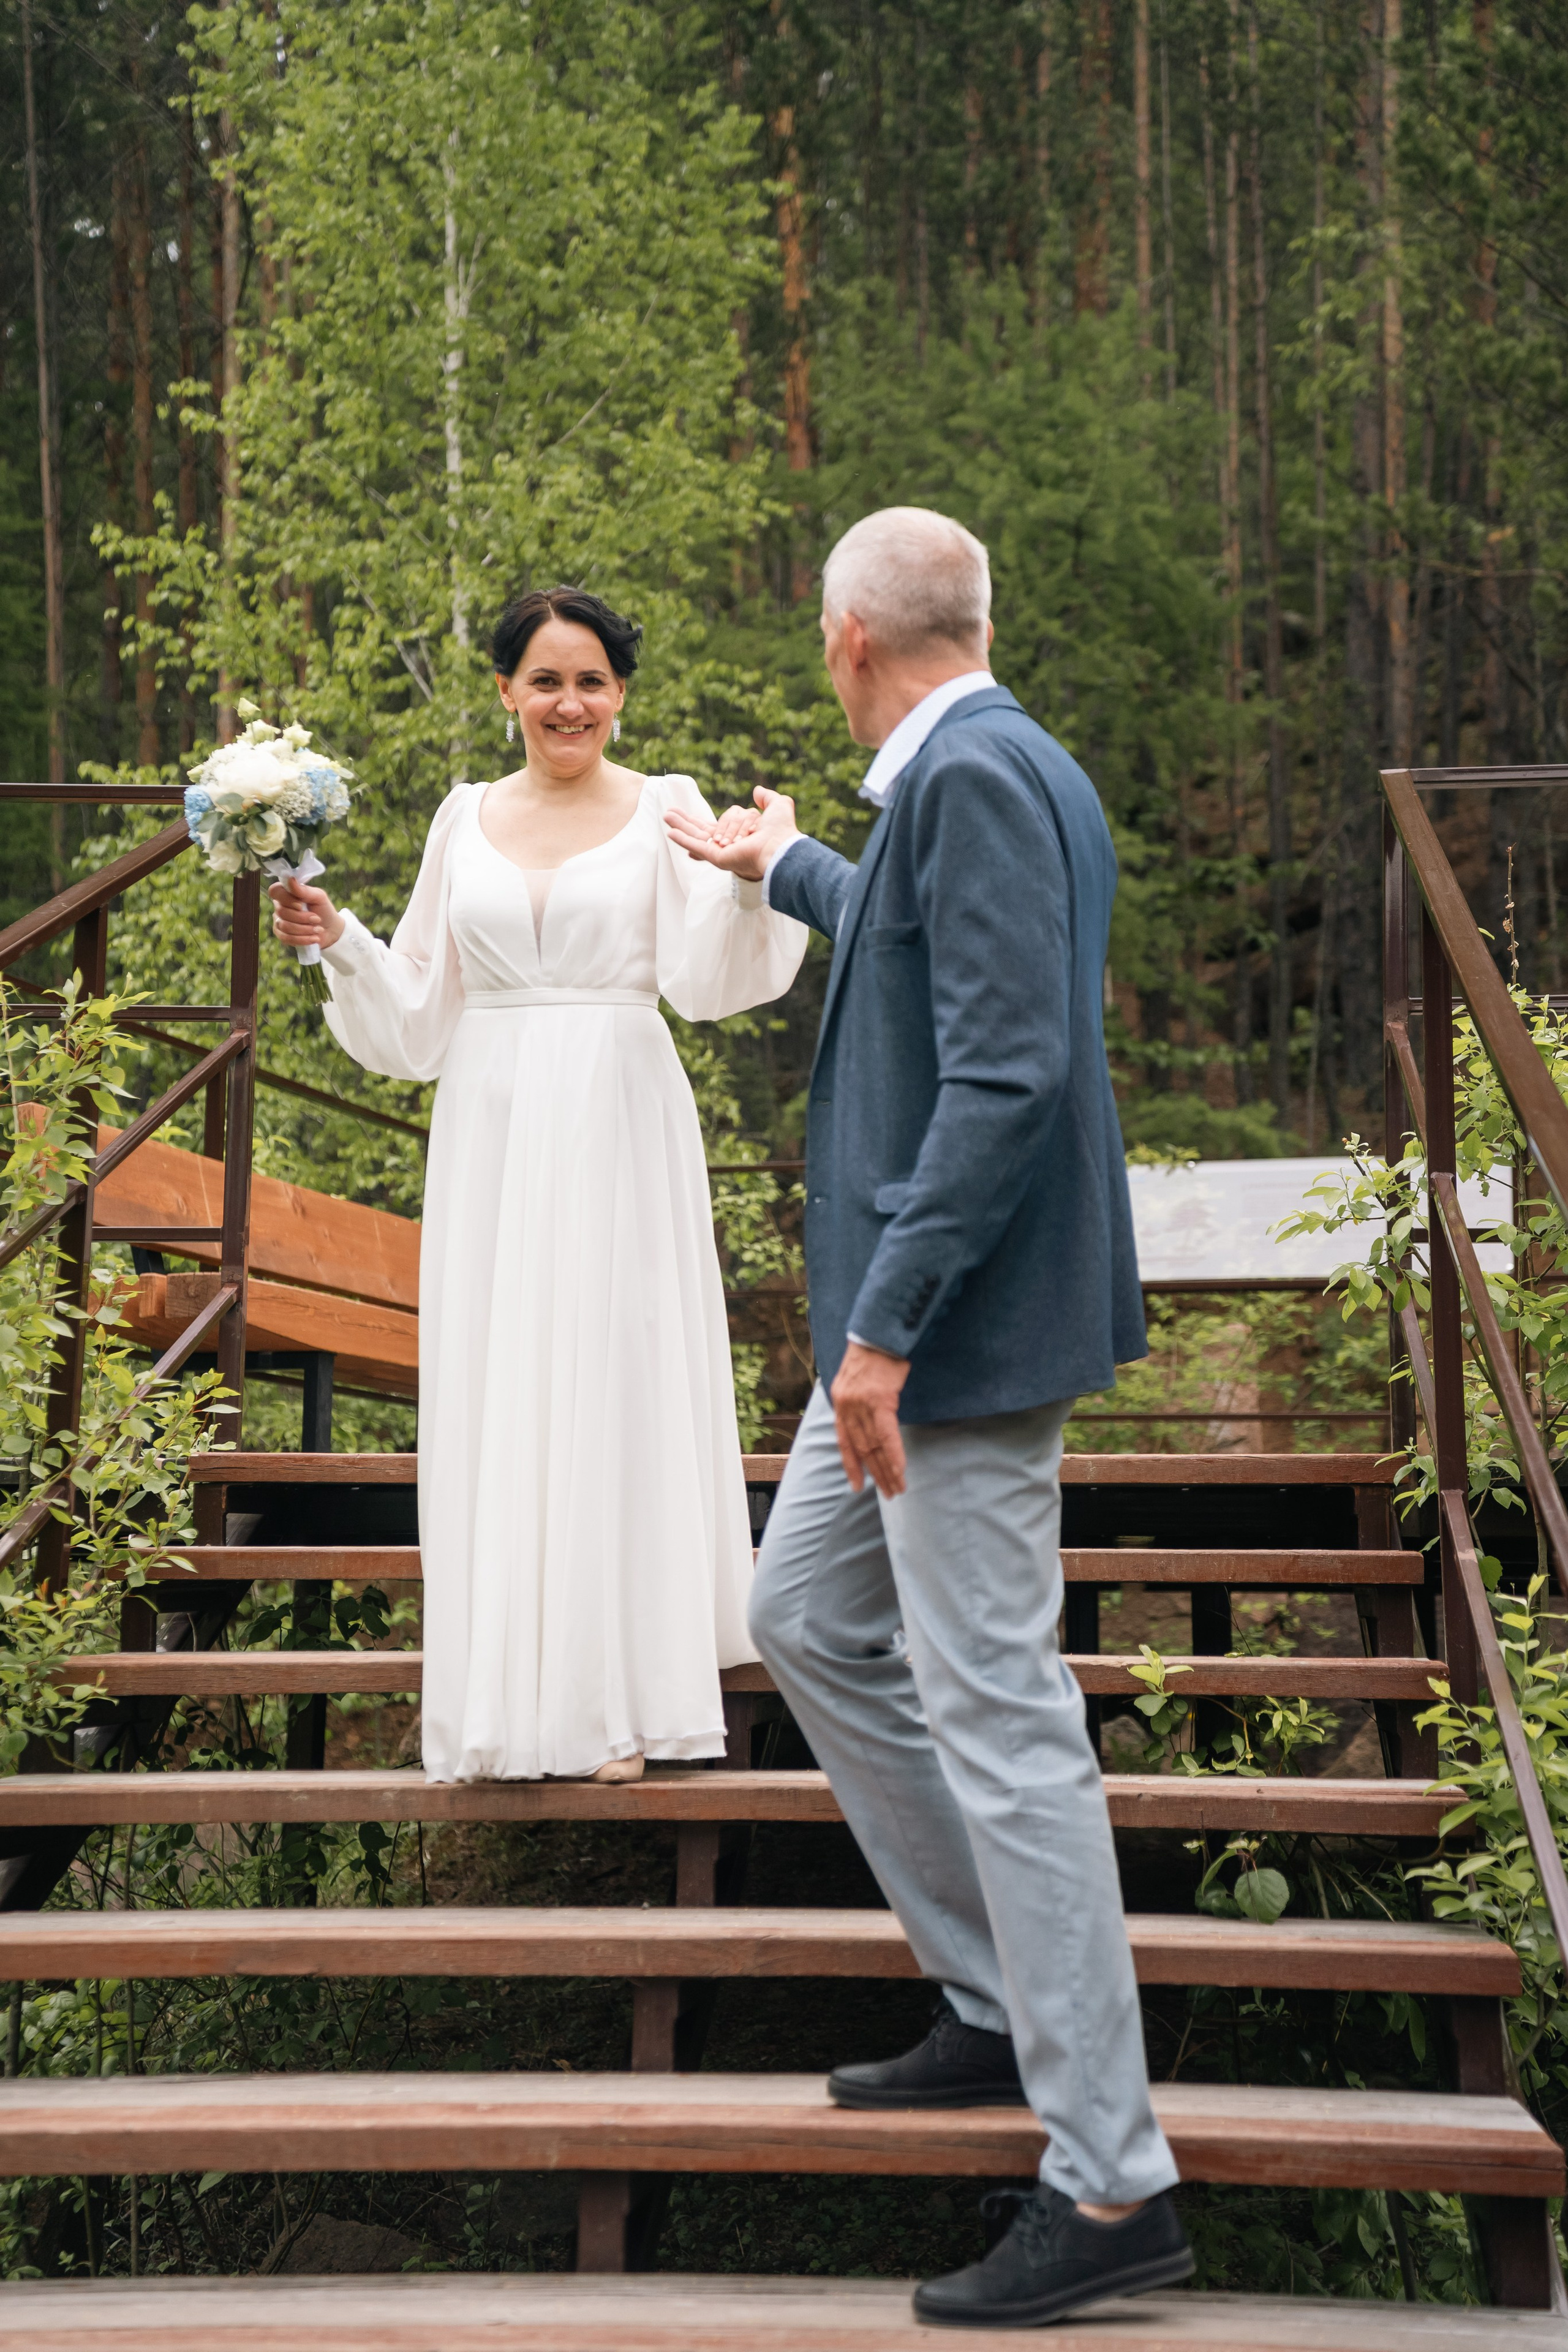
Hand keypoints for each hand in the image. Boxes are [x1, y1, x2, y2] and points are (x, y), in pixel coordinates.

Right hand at [269, 875, 344, 950]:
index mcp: (286, 893)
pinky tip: (314, 938)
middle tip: (317, 919)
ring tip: (318, 929)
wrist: (331, 929)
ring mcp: (279, 921)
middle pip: (282, 912)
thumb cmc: (323, 909)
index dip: (286, 899)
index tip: (301, 905)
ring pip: (285, 926)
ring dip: (305, 929)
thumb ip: (304, 890)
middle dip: (302, 917)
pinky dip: (302, 939)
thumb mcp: (318, 897)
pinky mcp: (282, 935)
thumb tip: (290, 879)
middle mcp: (279, 906)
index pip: (275, 891)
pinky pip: (286, 938)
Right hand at [664, 785, 797, 881]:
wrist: (779, 846)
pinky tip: (670, 832)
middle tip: (669, 813)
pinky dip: (683, 839)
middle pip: (701, 831)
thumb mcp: (778, 806)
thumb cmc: (782, 830)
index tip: (688, 817)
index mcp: (740, 836)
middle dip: (685, 822)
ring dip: (680, 825)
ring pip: (696, 836)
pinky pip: (697, 845)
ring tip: (665, 816)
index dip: (702, 822)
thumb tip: (757, 790)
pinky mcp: (717, 856)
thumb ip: (768, 798)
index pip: (716, 827)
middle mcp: (729, 845)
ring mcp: (722, 852)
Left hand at [830, 1341, 911, 1498]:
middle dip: (876, 1474)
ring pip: (875, 1446)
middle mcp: (846, 1407)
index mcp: (840, 1403)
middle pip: (863, 1449)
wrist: (878, 1333)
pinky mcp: (879, 1400)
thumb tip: (869, 1422)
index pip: (844, 1443)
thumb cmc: (873, 1354)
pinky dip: (894, 1455)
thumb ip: (858, 1403)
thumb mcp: (856, 1380)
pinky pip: (887, 1434)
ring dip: (888, 1470)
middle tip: (889, 1493)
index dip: (852, 1466)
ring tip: (898, 1488)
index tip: (858, 1485)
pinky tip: (900, 1470)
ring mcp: (861, 1404)